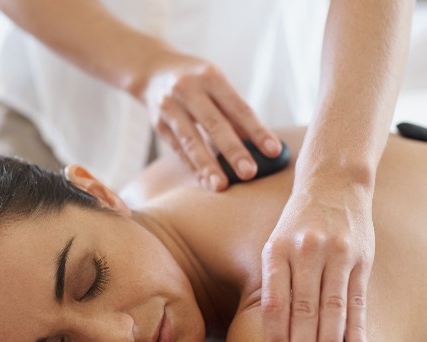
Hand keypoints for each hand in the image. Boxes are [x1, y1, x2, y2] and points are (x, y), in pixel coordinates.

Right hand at [141, 55, 280, 190]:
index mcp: (211, 77)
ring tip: (221, 186)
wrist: (153, 71)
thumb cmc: (197, 81)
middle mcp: (188, 89)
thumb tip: (259, 146)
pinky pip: (178, 149)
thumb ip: (233, 112)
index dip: (257, 131)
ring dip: (207, 165)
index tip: (273, 151)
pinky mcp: (158, 123)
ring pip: (191, 140)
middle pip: (214, 124)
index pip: (239, 108)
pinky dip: (192, 166)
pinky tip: (205, 181)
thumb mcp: (216, 84)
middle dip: (233, 151)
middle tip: (249, 173)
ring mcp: (170, 106)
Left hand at [261, 184, 372, 341]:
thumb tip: (274, 333)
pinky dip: (357, 329)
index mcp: (276, 252)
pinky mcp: (361, 258)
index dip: (275, 339)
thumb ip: (275, 283)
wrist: (333, 183)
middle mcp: (305, 253)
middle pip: (302, 311)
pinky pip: (358, 299)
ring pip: (331, 309)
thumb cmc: (298, 224)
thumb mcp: (276, 244)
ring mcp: (336, 255)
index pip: (274, 304)